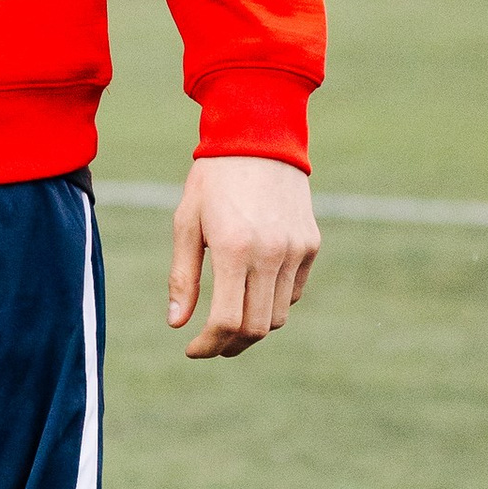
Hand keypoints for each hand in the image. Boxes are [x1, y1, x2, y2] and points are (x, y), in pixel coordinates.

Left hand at [168, 154, 319, 359]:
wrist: (259, 138)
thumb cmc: (212, 181)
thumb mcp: (186, 223)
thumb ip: (182, 277)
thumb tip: (177, 324)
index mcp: (234, 249)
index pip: (227, 321)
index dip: (208, 344)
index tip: (192, 349)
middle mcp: (271, 254)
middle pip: (256, 328)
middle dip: (230, 345)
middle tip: (210, 345)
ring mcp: (296, 250)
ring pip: (277, 315)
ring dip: (252, 328)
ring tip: (229, 322)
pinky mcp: (310, 245)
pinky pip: (293, 292)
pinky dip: (272, 303)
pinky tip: (252, 292)